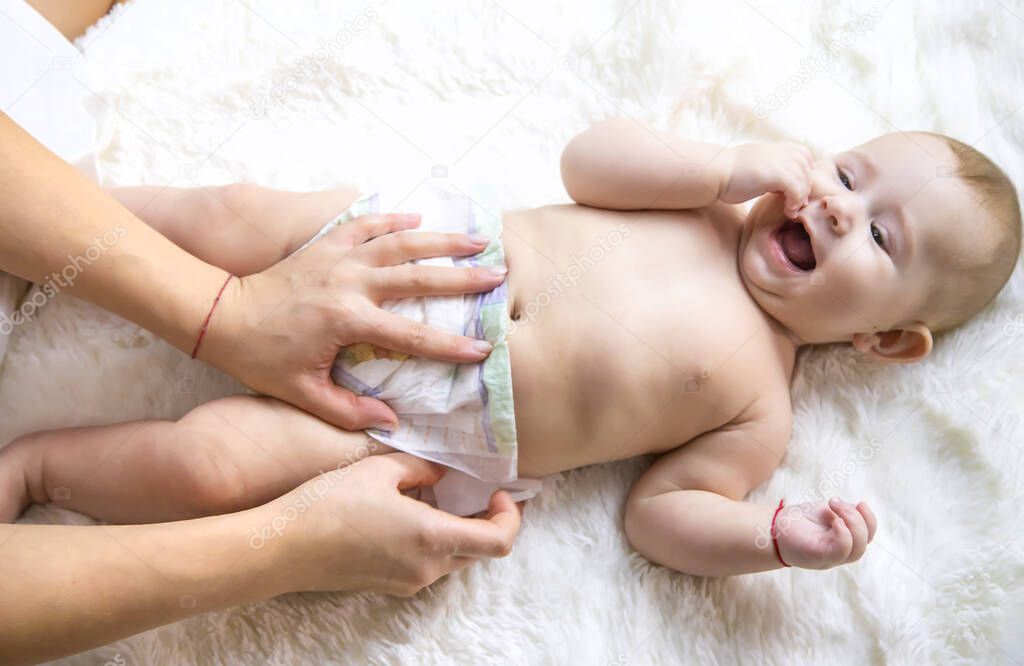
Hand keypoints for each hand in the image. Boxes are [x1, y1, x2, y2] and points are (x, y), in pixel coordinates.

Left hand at [203, 213, 506, 429]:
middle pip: (419, 277)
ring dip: (441, 239)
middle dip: (462, 277)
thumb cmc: (261, 358)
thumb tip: (392, 422)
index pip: (412, 336)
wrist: (221, 315)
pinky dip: (392, 219)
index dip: (450, 345)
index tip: (483, 349)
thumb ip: (348, 412)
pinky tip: (418, 216)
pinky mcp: (325, 245)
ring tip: (476, 239)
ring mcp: (338, 258)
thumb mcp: (302, 393)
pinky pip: (365, 225)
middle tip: (498, 274)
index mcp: (349, 321)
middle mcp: (350, 283)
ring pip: (400, 242)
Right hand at [264, 453, 522, 596]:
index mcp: (432, 538)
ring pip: (454, 558)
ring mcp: (407, 581)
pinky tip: (412, 511)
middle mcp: (426, 569)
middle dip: (487, 520)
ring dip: (459, 529)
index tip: (499, 491)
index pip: (499, 541)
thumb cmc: (328, 505)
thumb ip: (420, 468)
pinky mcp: (389, 584)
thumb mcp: (379, 470)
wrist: (281, 549)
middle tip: (481, 490)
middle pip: (480, 552)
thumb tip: (440, 471)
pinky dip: (434, 539)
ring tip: (440, 494)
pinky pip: (427, 564)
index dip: (510, 515)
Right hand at [718, 142, 813, 216]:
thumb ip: (775, 170)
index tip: (793, 194)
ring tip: (789, 211)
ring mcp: (782, 161)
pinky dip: (795, 203)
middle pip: (809, 173)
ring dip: (800, 200)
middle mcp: (784, 151)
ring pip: (806, 183)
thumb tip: (790, 187)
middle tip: (793, 206)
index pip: (806, 160)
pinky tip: (786, 210)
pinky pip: (798, 191)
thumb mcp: (758, 166)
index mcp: (780, 147)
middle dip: (803, 191)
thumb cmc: (731, 175)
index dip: (803, 178)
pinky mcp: (779, 174)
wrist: (716, 173)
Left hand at [775, 498, 876, 568]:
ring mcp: (831, 558)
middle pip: (865, 542)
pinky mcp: (820, 557)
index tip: (859, 502)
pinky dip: (844, 534)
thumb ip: (845, 512)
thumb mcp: (827, 511)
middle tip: (836, 501)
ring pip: (857, 550)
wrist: (772, 528)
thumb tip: (858, 509)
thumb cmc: (799, 520)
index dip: (870, 518)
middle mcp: (840, 552)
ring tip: (833, 506)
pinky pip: (842, 551)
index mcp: (845, 541)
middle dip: (858, 519)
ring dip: (853, 524)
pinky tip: (834, 521)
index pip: (869, 535)